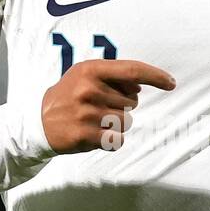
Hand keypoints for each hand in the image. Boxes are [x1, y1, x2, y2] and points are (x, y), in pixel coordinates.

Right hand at [40, 58, 175, 153]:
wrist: (38, 122)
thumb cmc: (68, 96)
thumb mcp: (85, 75)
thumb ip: (112, 75)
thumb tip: (140, 84)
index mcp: (90, 70)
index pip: (132, 70)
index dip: (155, 76)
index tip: (171, 83)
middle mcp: (89, 90)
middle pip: (132, 101)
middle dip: (123, 105)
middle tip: (101, 107)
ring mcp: (86, 113)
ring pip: (126, 122)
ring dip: (117, 124)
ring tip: (95, 121)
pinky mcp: (85, 135)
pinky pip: (117, 139)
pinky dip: (112, 140)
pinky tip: (95, 135)